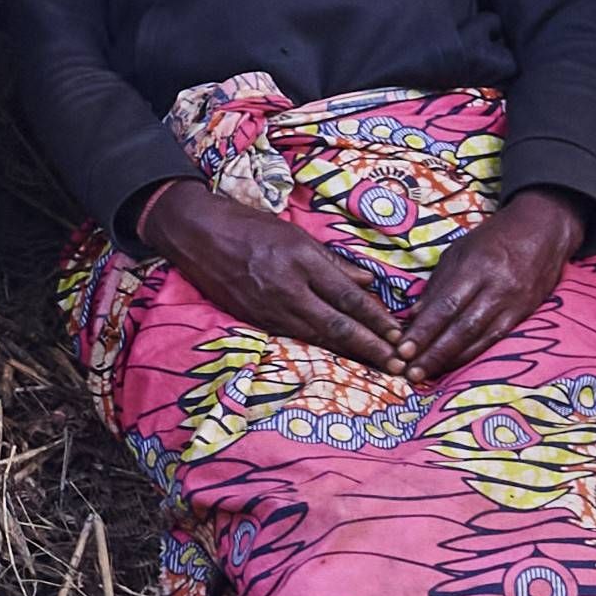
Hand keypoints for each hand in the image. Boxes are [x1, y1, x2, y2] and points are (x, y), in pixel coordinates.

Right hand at [133, 179, 410, 372]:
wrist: (197, 235)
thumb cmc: (250, 227)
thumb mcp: (295, 234)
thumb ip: (331, 262)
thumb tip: (367, 284)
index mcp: (301, 261)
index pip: (348, 296)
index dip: (376, 318)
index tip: (399, 334)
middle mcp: (287, 289)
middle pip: (337, 325)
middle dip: (371, 347)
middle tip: (398, 365)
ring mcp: (269, 309)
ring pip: (318, 338)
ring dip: (350, 355)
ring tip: (376, 367)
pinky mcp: (255, 320)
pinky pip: (295, 338)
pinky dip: (321, 350)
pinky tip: (338, 358)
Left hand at [398, 189, 590, 388]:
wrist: (544, 230)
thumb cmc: (493, 238)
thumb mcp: (459, 251)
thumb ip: (438, 284)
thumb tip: (414, 316)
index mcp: (476, 267)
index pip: (445, 305)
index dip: (424, 330)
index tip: (402, 349)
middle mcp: (497, 287)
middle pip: (461, 327)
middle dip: (434, 353)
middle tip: (410, 372)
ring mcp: (514, 303)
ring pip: (479, 338)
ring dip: (451, 360)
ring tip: (426, 375)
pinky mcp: (525, 313)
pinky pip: (495, 339)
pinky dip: (472, 354)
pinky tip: (453, 364)